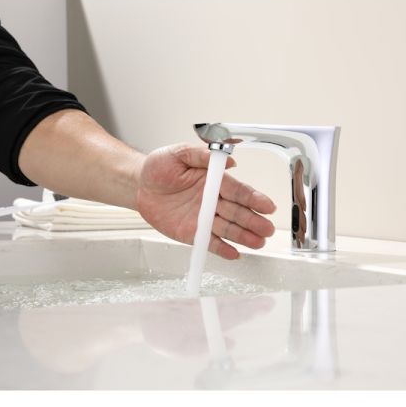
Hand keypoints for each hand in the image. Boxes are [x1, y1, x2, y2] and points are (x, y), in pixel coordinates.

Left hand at [135, 144, 275, 258]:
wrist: (138, 186)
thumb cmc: (158, 167)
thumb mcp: (178, 153)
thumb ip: (201, 155)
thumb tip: (228, 160)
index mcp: (213, 180)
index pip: (237, 190)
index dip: (253, 198)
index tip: (267, 205)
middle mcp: (213, 200)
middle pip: (237, 212)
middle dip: (253, 221)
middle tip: (267, 229)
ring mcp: (204, 218)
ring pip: (227, 228)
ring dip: (243, 236)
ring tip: (258, 243)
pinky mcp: (193, 233)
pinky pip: (210, 242)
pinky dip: (222, 249)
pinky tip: (234, 253)